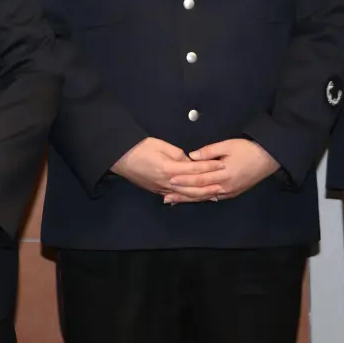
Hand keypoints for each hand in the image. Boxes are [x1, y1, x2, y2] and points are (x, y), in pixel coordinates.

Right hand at [111, 137, 225, 199]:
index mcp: (169, 168)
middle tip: (223, 185)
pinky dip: (188, 197)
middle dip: (209, 186)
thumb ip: (178, 154)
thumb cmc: (139, 148)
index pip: (194, 169)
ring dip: (201, 195)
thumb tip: (190, 161)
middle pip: (193, 187)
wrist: (120, 158)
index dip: (209, 167)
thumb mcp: (161, 145)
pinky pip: (176, 196)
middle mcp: (167, 182)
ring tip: (214, 194)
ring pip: (185, 195)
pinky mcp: (157, 191)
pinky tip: (195, 198)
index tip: (221, 164)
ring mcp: (162, 188)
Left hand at [162, 139, 279, 203]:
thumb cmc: (248, 149)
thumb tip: (191, 157)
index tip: (170, 179)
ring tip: (174, 201)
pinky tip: (192, 199)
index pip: (199, 179)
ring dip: (189, 199)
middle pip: (199, 192)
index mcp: (223, 174)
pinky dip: (201, 199)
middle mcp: (225, 187)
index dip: (184, 180)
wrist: (269, 159)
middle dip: (182, 194)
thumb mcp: (228, 145)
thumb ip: (209, 152)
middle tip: (165, 196)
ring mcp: (229, 192)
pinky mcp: (232, 193)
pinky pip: (213, 197)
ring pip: (205, 197)